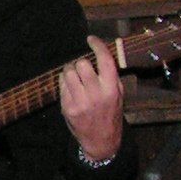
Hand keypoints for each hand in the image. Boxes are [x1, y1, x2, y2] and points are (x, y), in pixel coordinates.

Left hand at [60, 40, 124, 163]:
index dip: (97, 45)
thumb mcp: (119, 95)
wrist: (101, 140)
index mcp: (112, 88)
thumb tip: (100, 54)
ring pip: (68, 72)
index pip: (104, 59)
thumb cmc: (111, 113)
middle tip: (82, 67)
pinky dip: (64, 82)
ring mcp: (80, 101)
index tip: (91, 39)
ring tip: (75, 77)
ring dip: (70, 70)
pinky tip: (71, 88)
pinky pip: (61, 85)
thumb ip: (111, 76)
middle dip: (80, 62)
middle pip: (82, 63)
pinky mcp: (67, 107)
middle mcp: (96, 93)